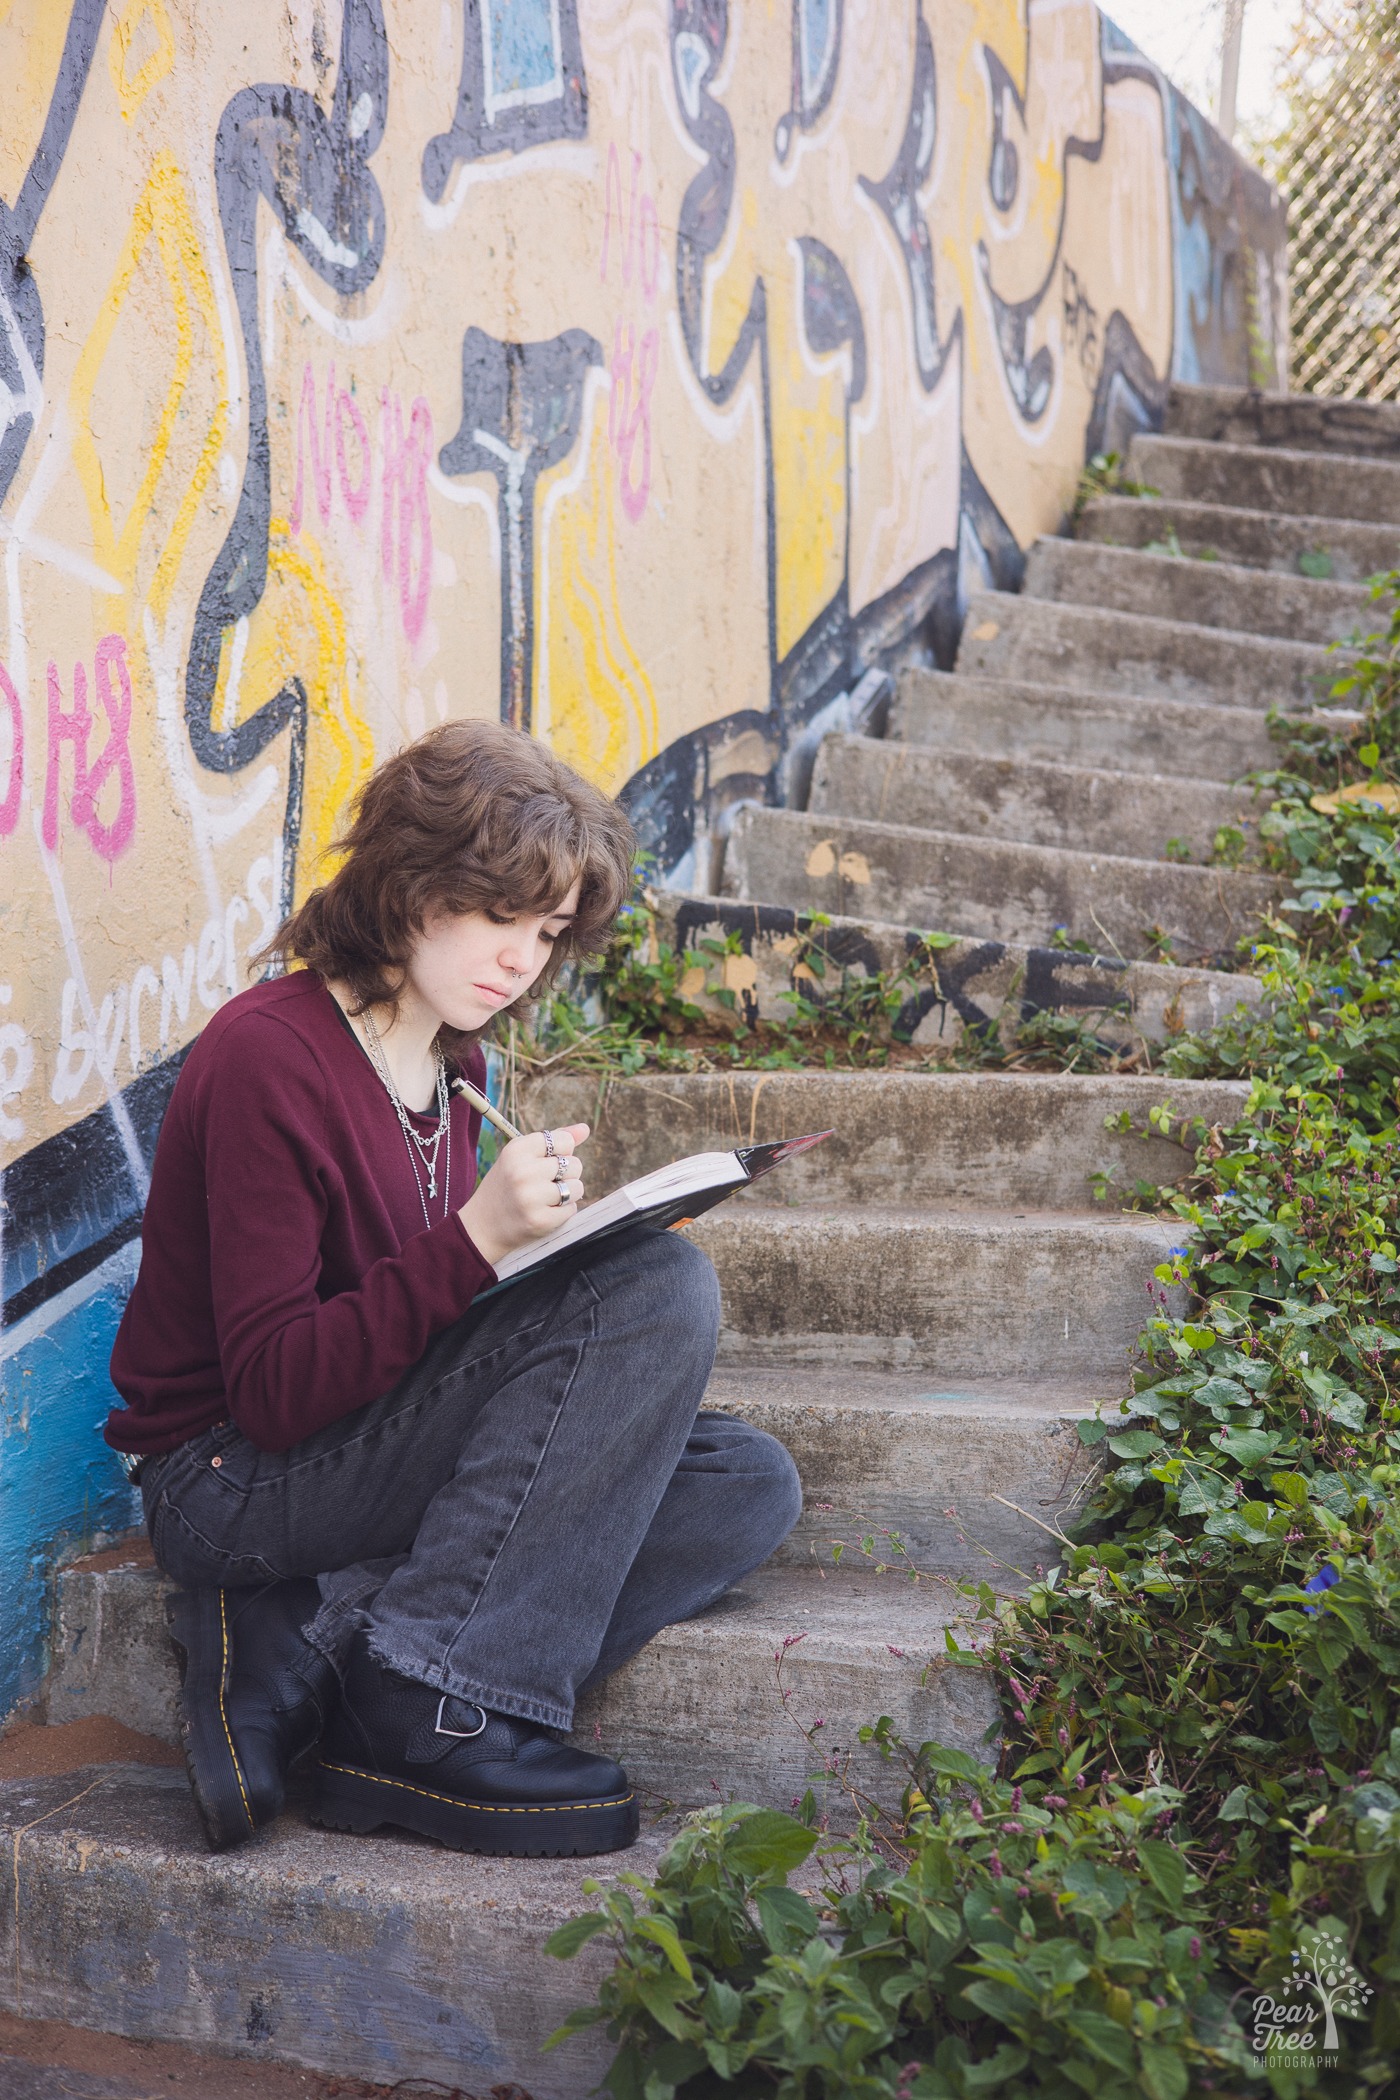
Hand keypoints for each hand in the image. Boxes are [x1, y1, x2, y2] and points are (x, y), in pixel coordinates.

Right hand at [458, 1123, 588, 1267]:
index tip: (546, 1162)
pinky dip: (563, 1211)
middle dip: (566, 1175)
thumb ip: (553, 1140)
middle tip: (543, 1184)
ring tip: (545, 1198)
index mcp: (517, 1150)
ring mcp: (531, 1197)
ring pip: (577, 1187)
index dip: (562, 1153)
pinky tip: (543, 1212)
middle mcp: (523, 1171)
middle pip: (575, 1164)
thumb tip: (585, 1128)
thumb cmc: (506, 1185)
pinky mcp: (540, 1220)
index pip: (564, 1141)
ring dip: (568, 1194)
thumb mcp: (521, 1157)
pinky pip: (572, 1209)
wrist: (482, 1226)